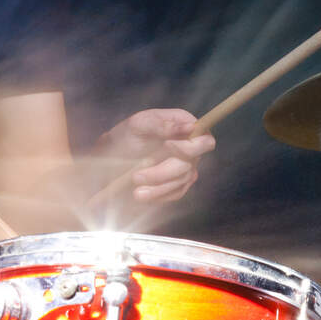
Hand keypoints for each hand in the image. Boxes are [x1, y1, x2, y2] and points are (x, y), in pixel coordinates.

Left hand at [99, 109, 215, 201]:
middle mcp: (191, 147)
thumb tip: (191, 126)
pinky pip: (176, 193)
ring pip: (182, 181)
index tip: (167, 145)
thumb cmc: (129, 132)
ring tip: (136, 193)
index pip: (204, 142)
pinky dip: (161, 196)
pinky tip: (144, 196)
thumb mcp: (141, 123)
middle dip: (163, 173)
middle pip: (189, 165)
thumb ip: (163, 125)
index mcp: (187, 128)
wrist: (115, 152)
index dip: (190, 148)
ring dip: (159, 189)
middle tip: (136, 177)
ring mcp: (186, 165)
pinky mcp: (177, 182)